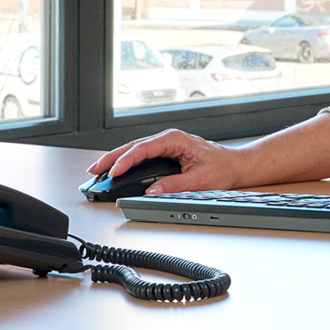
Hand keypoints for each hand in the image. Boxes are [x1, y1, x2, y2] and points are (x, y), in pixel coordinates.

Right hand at [88, 128, 247, 195]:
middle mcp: (168, 138)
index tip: (113, 172)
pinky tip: (116, 168)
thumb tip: (152, 191)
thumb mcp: (200, 180)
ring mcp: (166, 144)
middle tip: (94, 170)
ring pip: (135, 149)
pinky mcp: (166, 151)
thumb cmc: (222, 168)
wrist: (235, 165)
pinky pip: (141, 154)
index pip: (143, 148)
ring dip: (116, 158)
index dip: (125, 160)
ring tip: (99, 170)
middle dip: (111, 157)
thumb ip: (175, 186)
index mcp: (175, 140)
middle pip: (133, 146)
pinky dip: (126, 160)